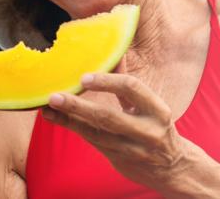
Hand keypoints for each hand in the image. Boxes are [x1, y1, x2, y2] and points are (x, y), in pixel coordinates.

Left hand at [41, 73, 190, 193]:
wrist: (172, 167)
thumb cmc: (156, 126)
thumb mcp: (150, 105)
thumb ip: (128, 84)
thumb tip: (113, 52)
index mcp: (158, 110)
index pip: (132, 89)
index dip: (107, 82)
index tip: (84, 78)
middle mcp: (148, 131)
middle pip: (108, 117)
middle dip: (78, 106)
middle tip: (55, 96)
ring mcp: (133, 149)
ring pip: (96, 133)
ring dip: (69, 119)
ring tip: (47, 107)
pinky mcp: (120, 159)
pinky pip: (93, 142)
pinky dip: (73, 128)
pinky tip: (56, 118)